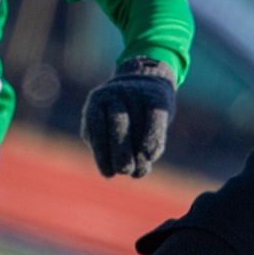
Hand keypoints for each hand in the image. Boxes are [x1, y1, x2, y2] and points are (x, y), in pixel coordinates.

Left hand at [81, 56, 175, 178]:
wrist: (147, 80)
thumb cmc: (120, 113)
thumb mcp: (104, 124)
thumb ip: (104, 144)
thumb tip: (111, 170)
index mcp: (96, 101)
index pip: (97, 128)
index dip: (101, 154)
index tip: (108, 173)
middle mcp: (115, 93)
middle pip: (118, 125)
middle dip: (120, 152)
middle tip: (124, 170)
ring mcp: (136, 93)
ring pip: (139, 127)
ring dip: (139, 154)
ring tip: (138, 171)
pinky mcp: (156, 96)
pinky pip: (154, 121)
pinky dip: (153, 140)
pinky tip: (150, 157)